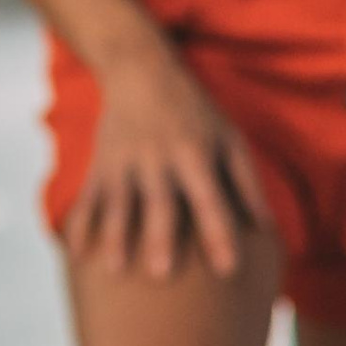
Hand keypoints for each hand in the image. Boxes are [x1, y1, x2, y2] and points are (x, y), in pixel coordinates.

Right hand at [68, 42, 271, 280]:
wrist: (139, 71)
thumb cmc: (195, 113)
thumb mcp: (228, 137)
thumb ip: (247, 183)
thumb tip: (267, 229)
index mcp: (195, 152)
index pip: (210, 198)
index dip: (219, 233)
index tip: (228, 270)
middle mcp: (158, 157)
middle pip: (159, 202)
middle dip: (160, 237)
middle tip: (162, 275)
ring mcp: (123, 162)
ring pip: (117, 203)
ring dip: (114, 236)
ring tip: (113, 270)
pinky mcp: (99, 166)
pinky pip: (87, 199)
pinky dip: (79, 226)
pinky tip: (77, 255)